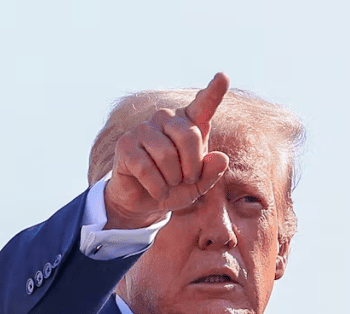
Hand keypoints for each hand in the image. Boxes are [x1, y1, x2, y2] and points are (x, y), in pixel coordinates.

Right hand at [104, 73, 230, 229]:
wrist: (144, 202)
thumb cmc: (175, 187)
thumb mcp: (199, 184)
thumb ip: (212, 172)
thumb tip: (222, 158)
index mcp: (188, 123)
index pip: (203, 105)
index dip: (214, 92)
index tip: (223, 76)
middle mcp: (165, 119)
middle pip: (189, 136)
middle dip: (193, 167)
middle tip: (186, 180)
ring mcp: (143, 129)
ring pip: (167, 155)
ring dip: (173, 180)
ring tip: (169, 184)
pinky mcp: (126, 144)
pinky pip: (148, 169)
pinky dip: (158, 188)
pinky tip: (157, 191)